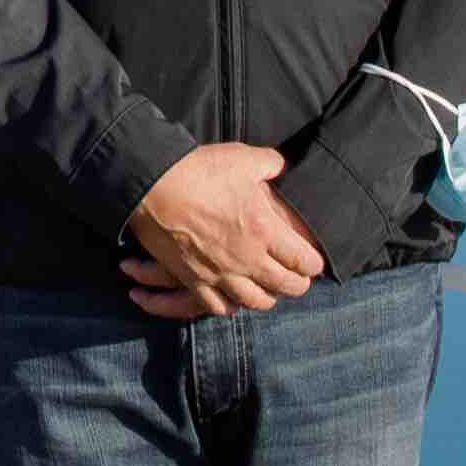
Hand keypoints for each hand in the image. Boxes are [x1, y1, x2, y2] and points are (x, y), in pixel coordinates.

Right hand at [124, 139, 327, 318]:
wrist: (152, 186)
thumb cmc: (199, 170)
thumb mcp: (243, 158)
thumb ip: (270, 164)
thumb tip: (279, 167)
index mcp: (264, 230)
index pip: (304, 261)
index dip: (313, 263)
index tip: (313, 261)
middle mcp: (247, 258)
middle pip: (285, 286)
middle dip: (298, 285)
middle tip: (299, 280)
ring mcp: (219, 273)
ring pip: (255, 302)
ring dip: (267, 298)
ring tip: (269, 292)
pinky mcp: (193, 279)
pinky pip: (217, 307)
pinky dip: (230, 307)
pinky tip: (234, 301)